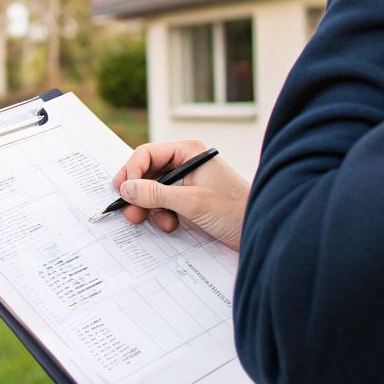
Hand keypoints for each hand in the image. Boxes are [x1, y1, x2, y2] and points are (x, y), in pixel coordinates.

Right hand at [112, 140, 249, 249]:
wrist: (261, 231)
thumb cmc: (234, 211)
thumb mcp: (192, 202)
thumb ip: (157, 194)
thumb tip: (126, 188)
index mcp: (189, 152)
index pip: (148, 154)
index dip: (131, 172)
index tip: (122, 193)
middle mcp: (186, 163)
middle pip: (147, 172)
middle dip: (138, 194)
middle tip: (131, 214)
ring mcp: (187, 182)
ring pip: (153, 190)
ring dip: (151, 208)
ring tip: (161, 223)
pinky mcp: (189, 199)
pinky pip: (164, 204)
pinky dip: (162, 216)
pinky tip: (172, 226)